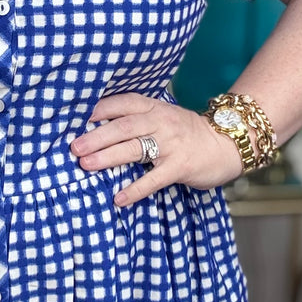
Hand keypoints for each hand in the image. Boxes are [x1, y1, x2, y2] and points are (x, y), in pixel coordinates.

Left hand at [70, 93, 243, 205]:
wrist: (227, 144)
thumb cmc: (186, 133)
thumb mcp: (163, 117)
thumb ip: (136, 120)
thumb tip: (96, 130)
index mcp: (154, 107)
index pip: (123, 103)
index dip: (99, 109)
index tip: (76, 118)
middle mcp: (161, 122)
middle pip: (124, 127)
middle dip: (97, 136)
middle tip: (74, 147)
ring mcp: (172, 144)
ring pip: (135, 148)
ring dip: (108, 157)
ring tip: (86, 165)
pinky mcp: (180, 166)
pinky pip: (154, 179)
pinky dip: (135, 189)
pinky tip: (119, 198)